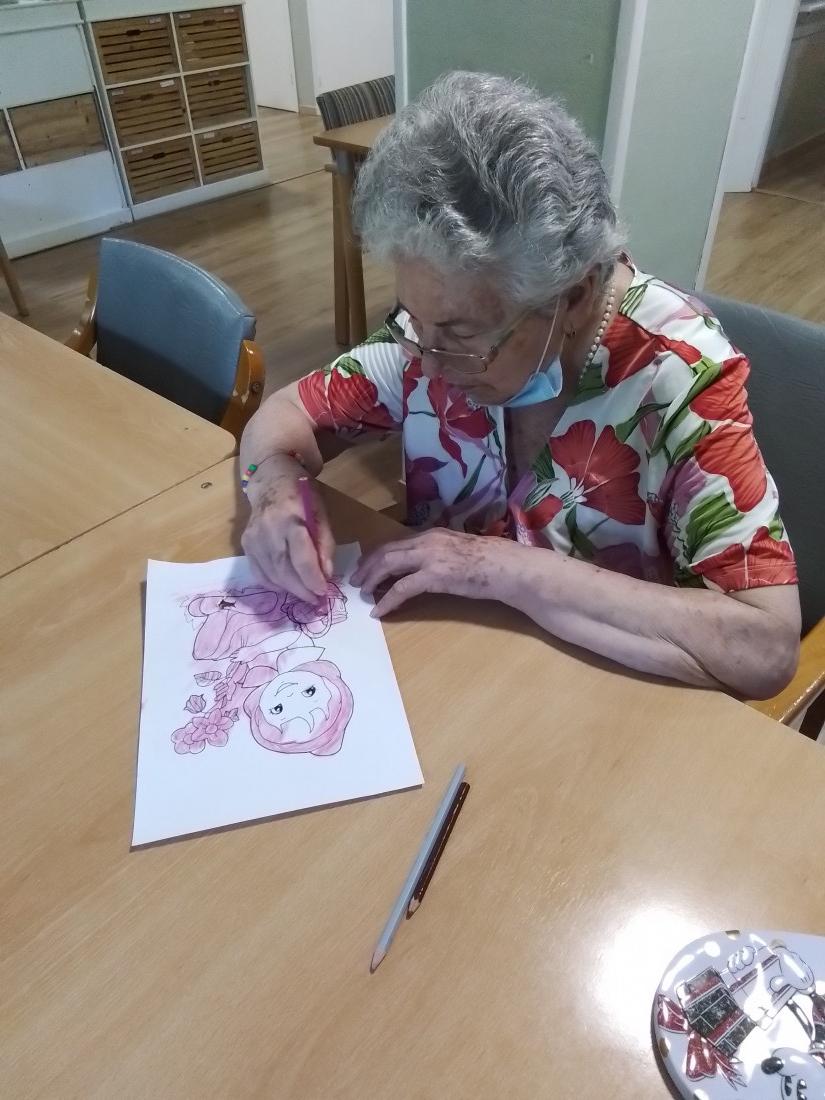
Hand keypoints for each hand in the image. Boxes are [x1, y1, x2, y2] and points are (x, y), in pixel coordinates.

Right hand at [241, 455, 334, 602]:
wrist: (270, 480)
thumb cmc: (301, 495)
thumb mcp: (320, 513)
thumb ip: (325, 543)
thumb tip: (326, 574)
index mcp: (289, 518)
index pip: (301, 557)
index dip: (313, 578)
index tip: (324, 592)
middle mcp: (267, 530)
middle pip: (284, 570)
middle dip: (302, 590)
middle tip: (316, 601)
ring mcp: (253, 538)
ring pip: (271, 575)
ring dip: (290, 590)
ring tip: (306, 596)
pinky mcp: (246, 545)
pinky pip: (259, 573)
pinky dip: (275, 585)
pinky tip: (287, 587)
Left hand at [352, 528, 504, 616]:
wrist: (507, 567)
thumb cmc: (490, 562)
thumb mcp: (458, 551)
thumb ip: (438, 554)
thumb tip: (422, 567)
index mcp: (432, 534)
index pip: (396, 542)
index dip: (377, 555)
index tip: (366, 566)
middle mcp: (427, 541)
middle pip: (386, 551)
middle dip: (367, 566)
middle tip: (356, 580)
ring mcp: (430, 557)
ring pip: (388, 565)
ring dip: (371, 580)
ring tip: (363, 593)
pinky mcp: (434, 576)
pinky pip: (401, 588)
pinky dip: (387, 601)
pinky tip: (380, 611)